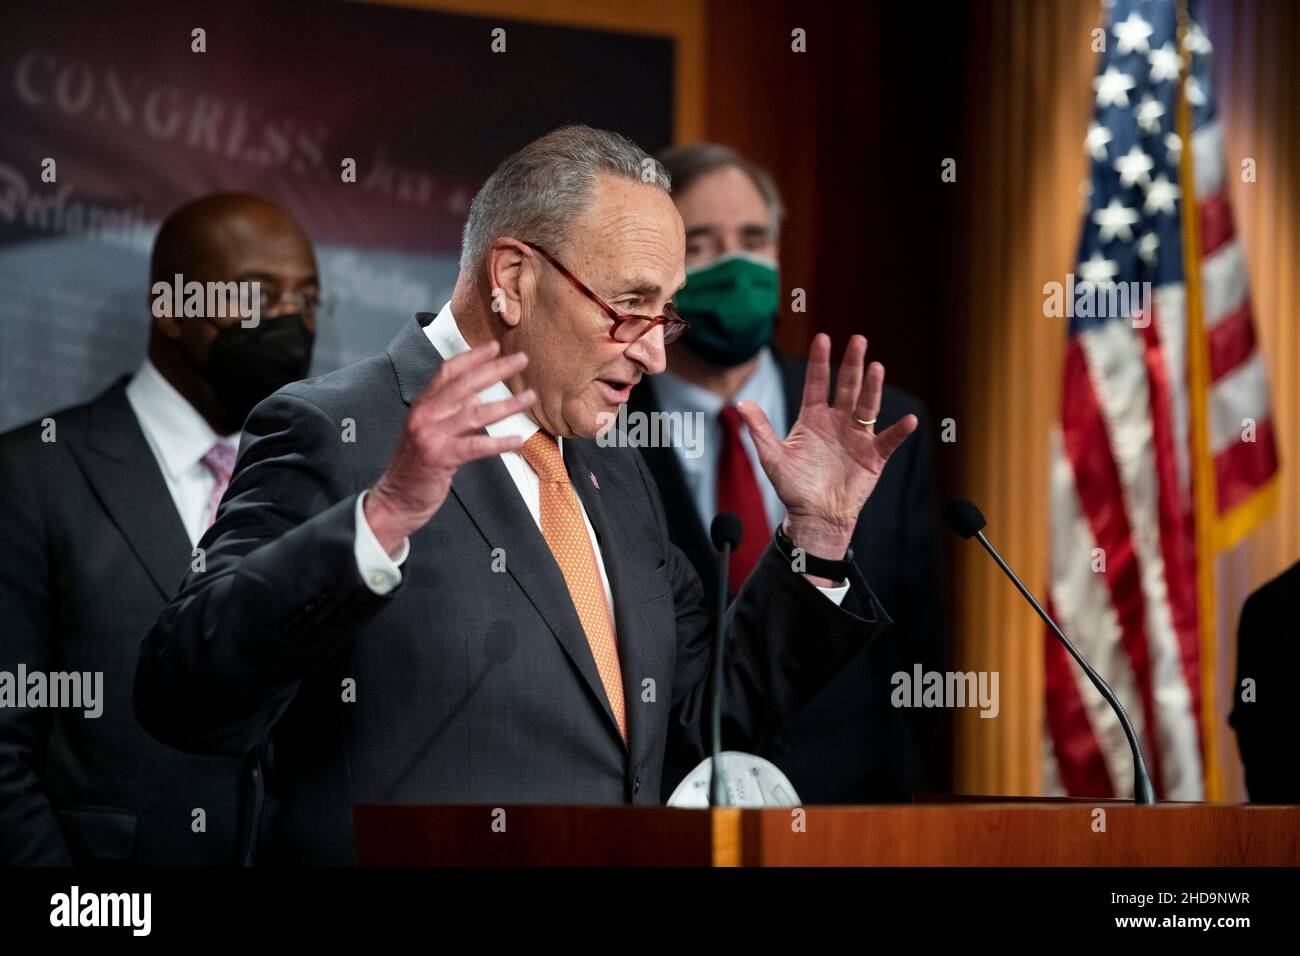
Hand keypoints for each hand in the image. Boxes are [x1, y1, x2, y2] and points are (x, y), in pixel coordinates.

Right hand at [365, 341, 535, 555]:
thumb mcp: (427, 432)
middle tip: (521, 360)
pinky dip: (499, 443)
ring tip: (530, 397)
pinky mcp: (440, 458)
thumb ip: (448, 413)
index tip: (495, 346)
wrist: (394, 500)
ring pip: (475, 413)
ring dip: (507, 404)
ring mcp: (431, 436)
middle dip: (495, 369)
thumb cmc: (415, 468)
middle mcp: (425, 415)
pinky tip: (518, 440)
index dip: (472, 357)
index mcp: (422, 406)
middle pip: (465, 385)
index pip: (447, 372)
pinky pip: (476, 446)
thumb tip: (475, 396)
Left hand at [737, 334, 916, 564]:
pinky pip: (888, 440)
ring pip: (867, 406)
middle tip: (858, 339)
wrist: (815, 516)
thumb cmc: (793, 487)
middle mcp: (837, 422)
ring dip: (873, 387)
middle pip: (847, 387)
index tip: (823, 338)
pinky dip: (898, 431)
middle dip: (852, 364)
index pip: (817, 383)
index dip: (820, 362)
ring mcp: (857, 437)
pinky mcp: (873, 456)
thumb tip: (741, 404)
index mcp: (813, 418)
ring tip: (876, 367)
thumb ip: (760, 429)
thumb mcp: (772, 457)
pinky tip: (908, 420)